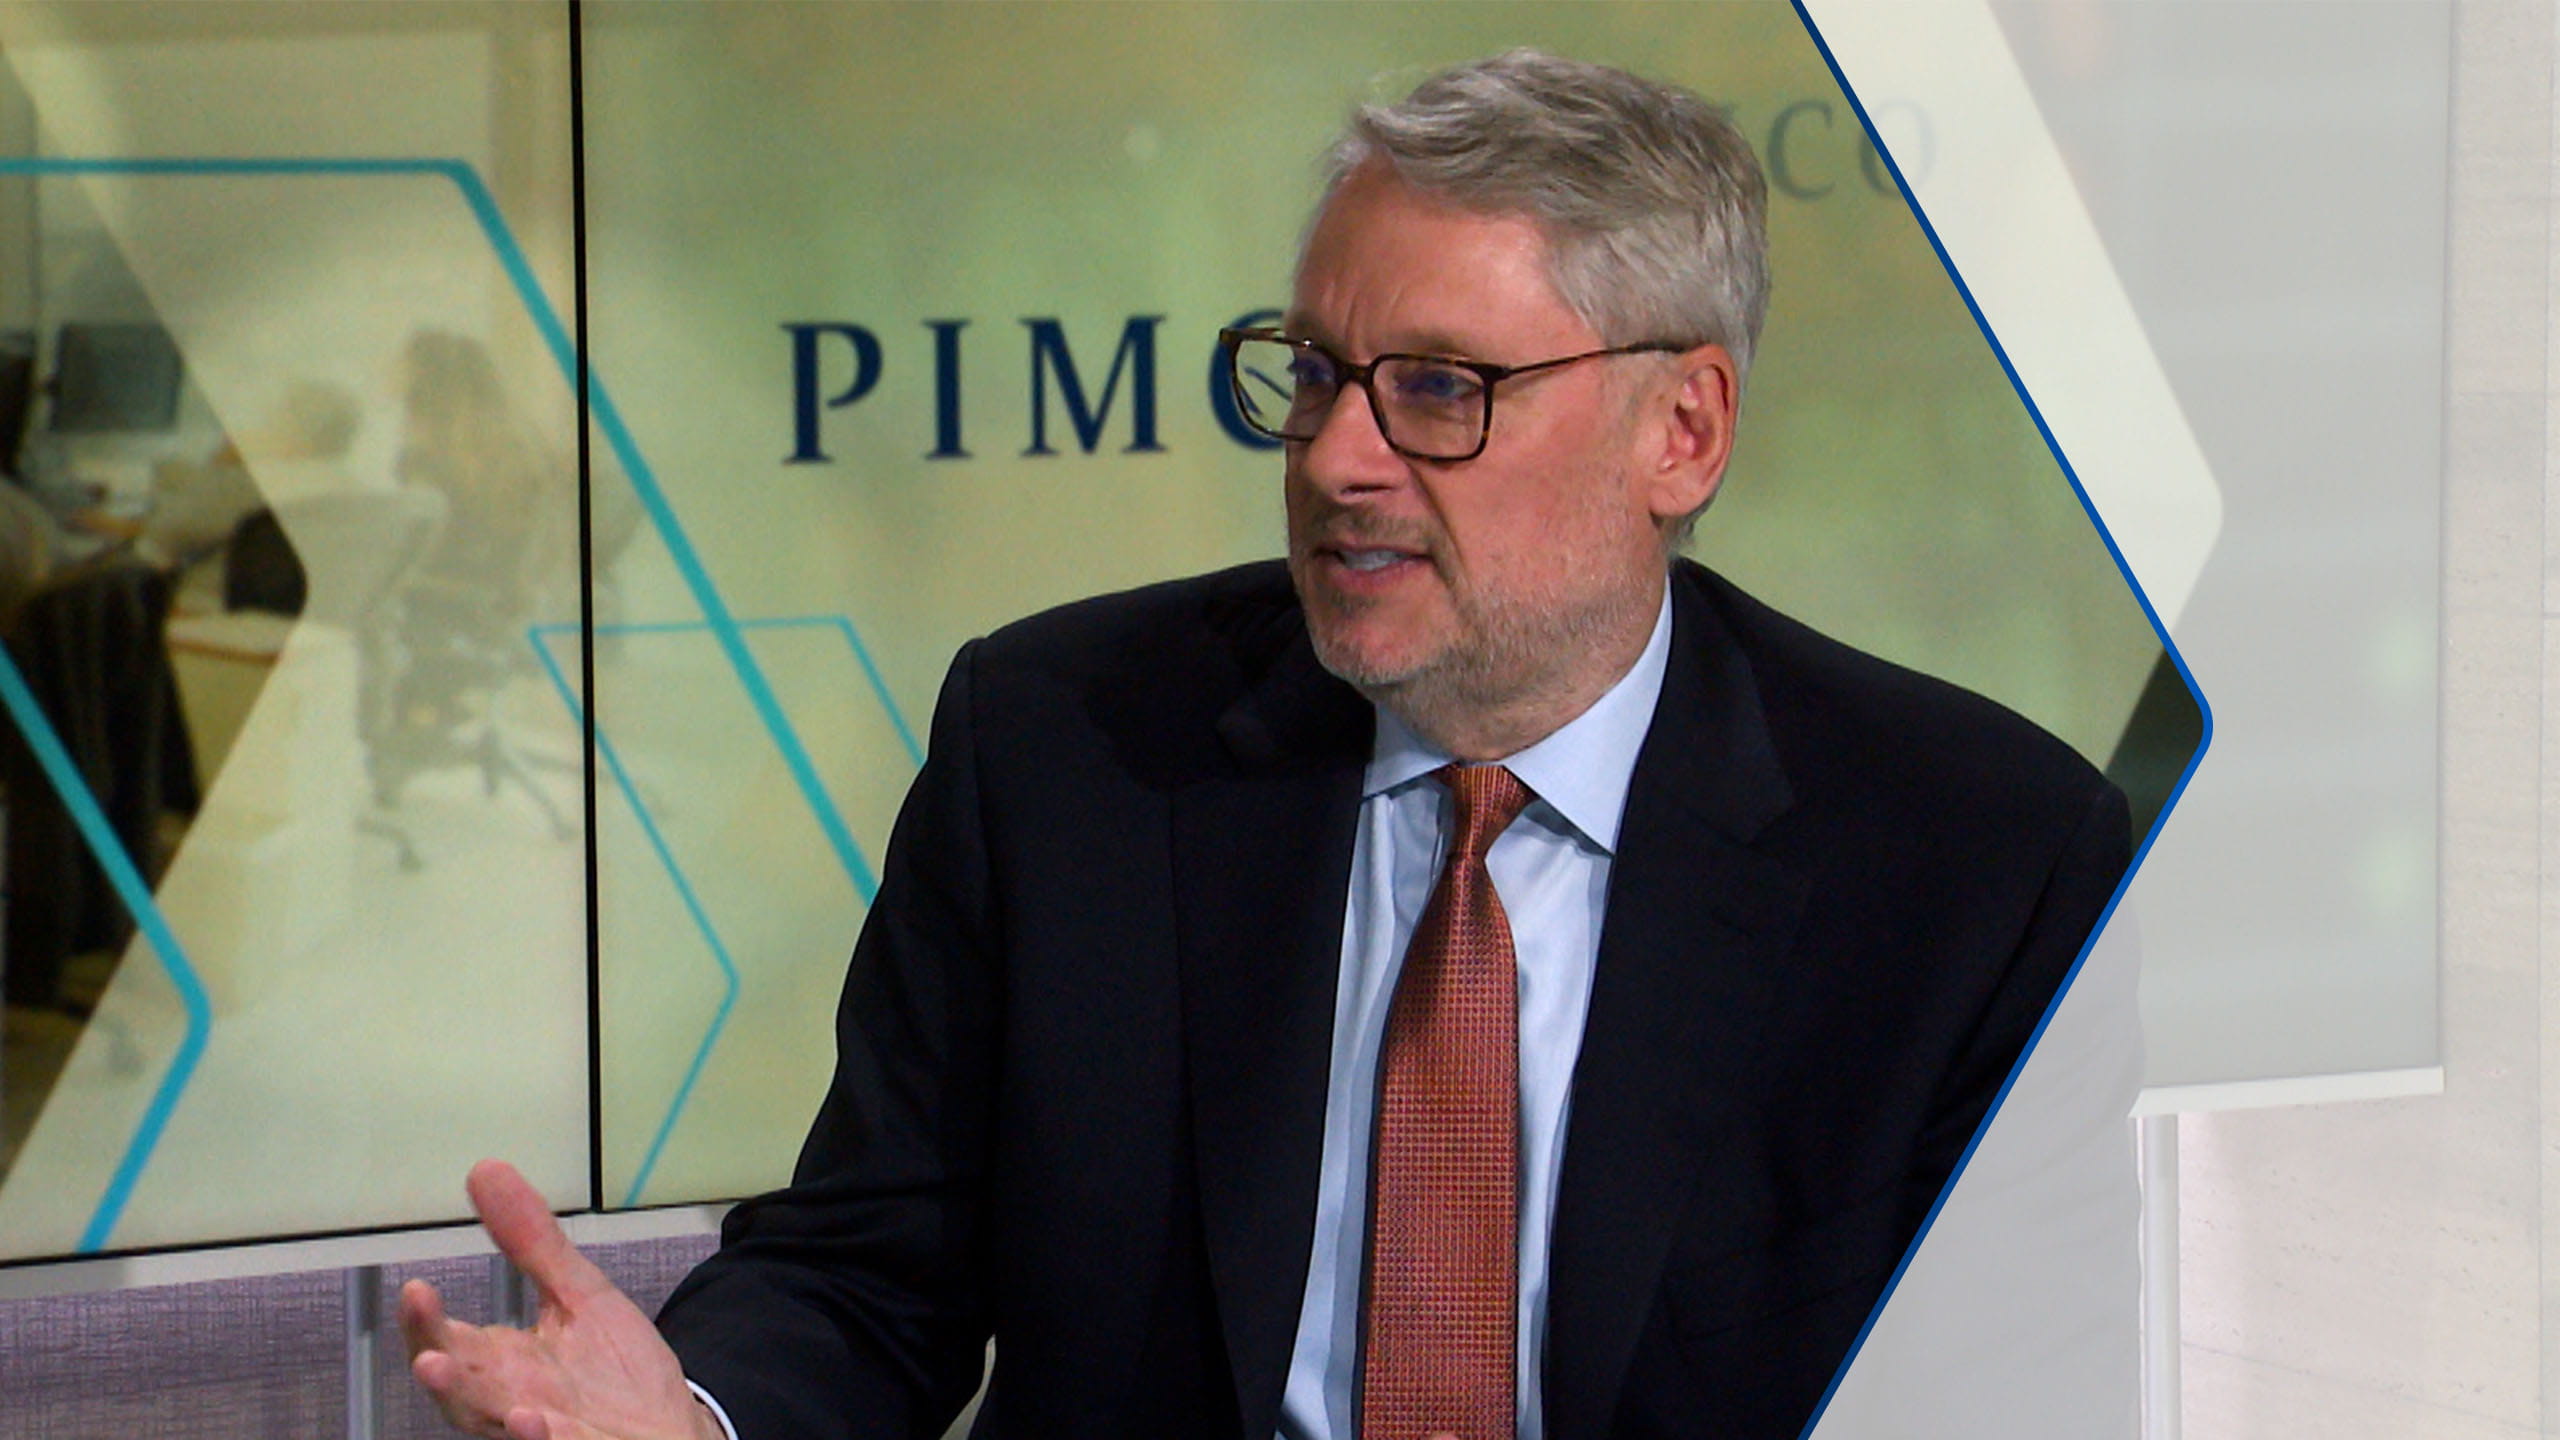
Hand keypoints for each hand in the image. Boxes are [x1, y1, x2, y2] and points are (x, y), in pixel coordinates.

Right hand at [402, 1159, 722, 1439]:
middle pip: (459, 1392)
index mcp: (500, 1365)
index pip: (448, 1344)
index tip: (417, 1290)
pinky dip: (538, 1438)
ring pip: (493, 1424)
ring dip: (474, 1407)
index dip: (427, 1324)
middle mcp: (508, 1404)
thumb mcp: (578, 1295)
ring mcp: (542, 1433)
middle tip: (427, 1355)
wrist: (670, 1429)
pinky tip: (530, 1420)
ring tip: (448, 1380)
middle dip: (440, 1372)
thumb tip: (485, 1170)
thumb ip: (531, 1243)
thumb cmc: (615, 1373)